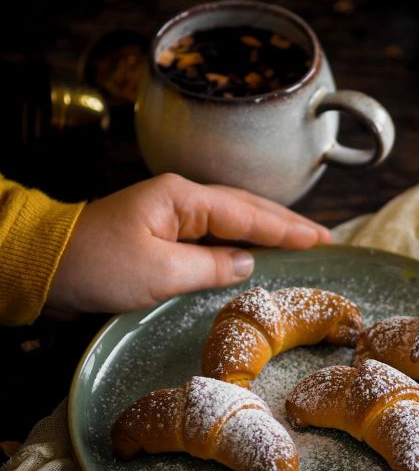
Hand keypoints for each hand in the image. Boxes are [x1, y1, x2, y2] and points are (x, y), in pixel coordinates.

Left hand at [47, 174, 330, 313]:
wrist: (44, 268)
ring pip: (231, 219)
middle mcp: (181, 199)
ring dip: (267, 230)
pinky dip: (240, 242)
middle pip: (246, 207)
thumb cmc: (98, 265)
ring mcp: (171, 215)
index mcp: (183, 198)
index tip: (323, 239)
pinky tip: (254, 252)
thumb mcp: (160, 271)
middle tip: (323, 238)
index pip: (249, 213)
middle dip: (286, 223)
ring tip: (301, 241)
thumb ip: (211, 266)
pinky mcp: (161, 235)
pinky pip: (213, 235)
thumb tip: (249, 262)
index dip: (289, 228)